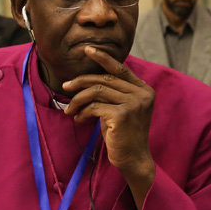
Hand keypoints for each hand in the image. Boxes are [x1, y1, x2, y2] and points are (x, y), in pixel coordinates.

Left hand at [61, 46, 155, 208]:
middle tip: (66, 87)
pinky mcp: (122, 115)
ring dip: (78, 100)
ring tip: (70, 109)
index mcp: (144, 90)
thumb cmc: (123, 135)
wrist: (133, 159)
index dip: (103, 58)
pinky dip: (82, 112)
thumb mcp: (121, 109)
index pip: (121, 69)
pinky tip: (78, 119)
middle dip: (81, 82)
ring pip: (97, 91)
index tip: (87, 50)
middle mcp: (142, 94)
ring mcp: (133, 104)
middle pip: (105, 79)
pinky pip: (94, 106)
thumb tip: (89, 78)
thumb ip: (113, 92)